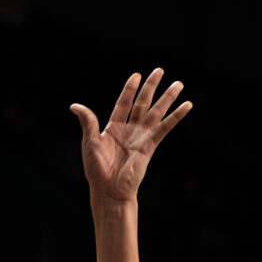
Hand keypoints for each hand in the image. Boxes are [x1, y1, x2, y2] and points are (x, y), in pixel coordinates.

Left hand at [69, 69, 191, 203]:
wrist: (109, 190)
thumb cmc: (97, 170)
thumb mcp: (89, 142)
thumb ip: (88, 122)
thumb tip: (74, 106)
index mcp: (113, 127)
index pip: (123, 103)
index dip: (129, 89)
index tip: (136, 75)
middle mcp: (129, 129)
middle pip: (142, 103)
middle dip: (151, 87)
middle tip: (160, 70)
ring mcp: (141, 137)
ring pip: (156, 112)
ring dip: (167, 98)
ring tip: (179, 84)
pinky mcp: (150, 145)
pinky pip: (165, 128)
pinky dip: (176, 116)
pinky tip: (187, 106)